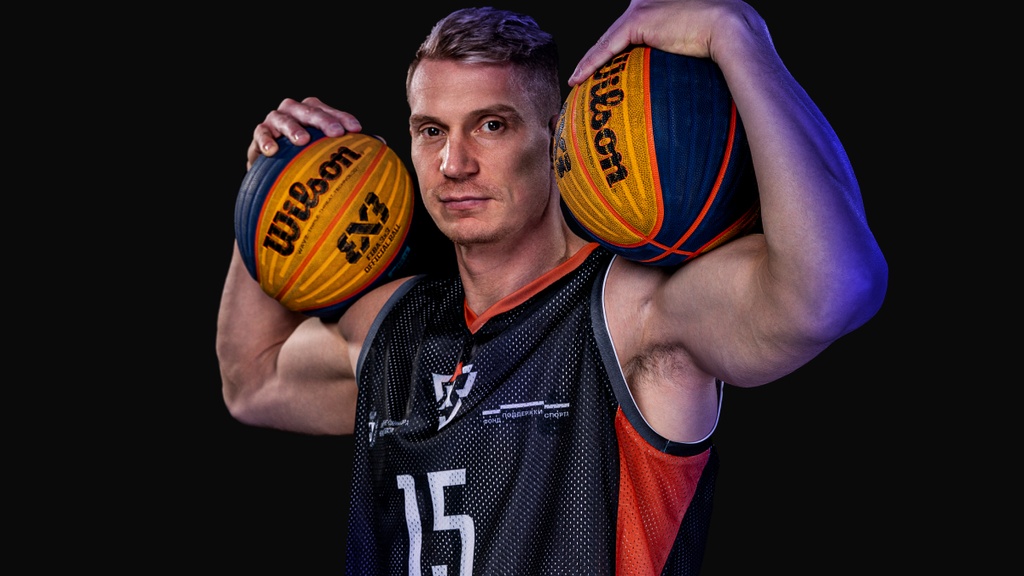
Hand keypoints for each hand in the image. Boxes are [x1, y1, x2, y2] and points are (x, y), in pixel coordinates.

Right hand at [246, 97, 363, 168]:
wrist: (273, 168)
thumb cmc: (307, 157)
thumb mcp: (326, 151)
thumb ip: (350, 146)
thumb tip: (383, 146)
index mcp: (313, 112)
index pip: (330, 111)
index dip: (343, 117)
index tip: (357, 129)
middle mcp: (295, 112)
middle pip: (308, 109)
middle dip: (322, 119)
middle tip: (336, 133)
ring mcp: (275, 121)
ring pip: (282, 118)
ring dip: (292, 127)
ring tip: (302, 140)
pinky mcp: (260, 135)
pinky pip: (260, 134)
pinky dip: (265, 140)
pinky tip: (272, 152)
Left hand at [568, 0, 761, 85]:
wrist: (732, 30)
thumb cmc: (726, 46)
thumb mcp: (703, 54)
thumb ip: (689, 63)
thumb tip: (689, 101)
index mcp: (665, 10)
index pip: (633, 33)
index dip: (618, 53)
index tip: (608, 72)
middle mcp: (650, 3)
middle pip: (616, 35)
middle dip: (600, 57)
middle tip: (586, 78)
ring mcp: (642, 9)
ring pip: (607, 42)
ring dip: (590, 64)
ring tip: (577, 82)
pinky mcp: (637, 19)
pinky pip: (606, 47)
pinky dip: (590, 64)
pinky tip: (578, 79)